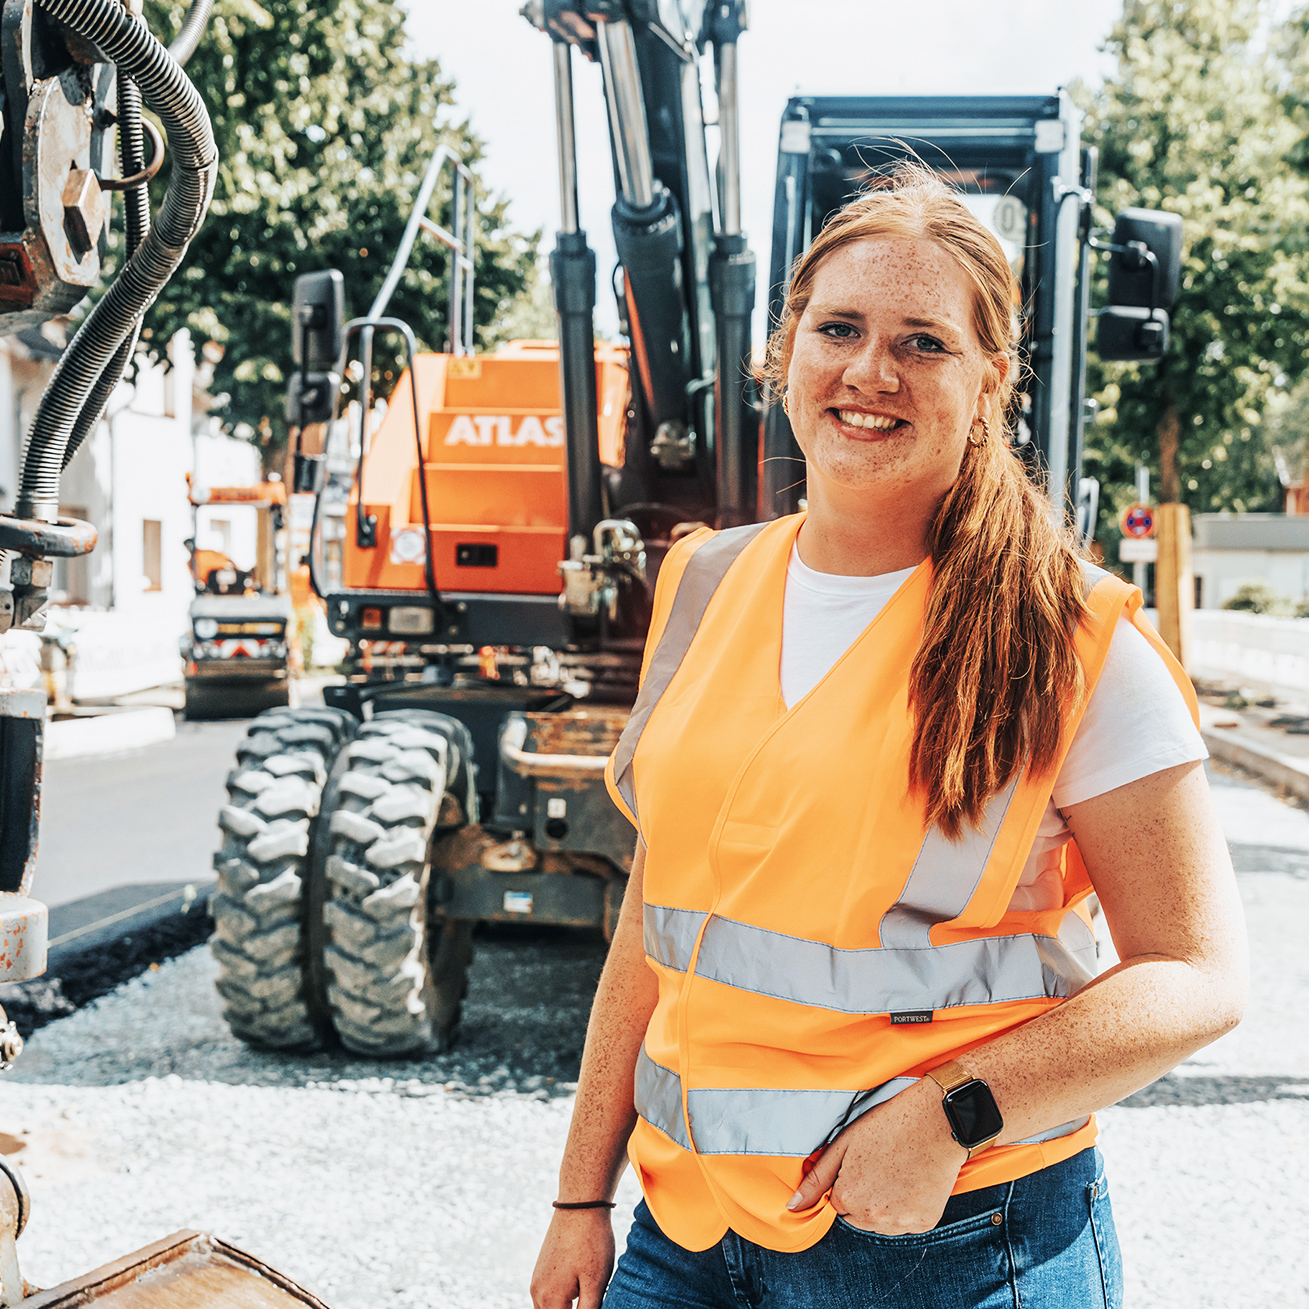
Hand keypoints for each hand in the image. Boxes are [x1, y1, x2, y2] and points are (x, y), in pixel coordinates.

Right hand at [530, 1208, 615, 1308]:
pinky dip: (559, 1303)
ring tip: (585, 1297)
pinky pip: (547, 1297)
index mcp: (550, 1299)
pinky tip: (578, 1294)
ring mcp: (537, 1279)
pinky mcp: (541, 1269)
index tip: (591, 1306)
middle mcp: (537, 1292)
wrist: (580, 1204)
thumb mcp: (596, 1282)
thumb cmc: (591, 1242)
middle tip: (590, 1302)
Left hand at [786, 1078, 966, 1233]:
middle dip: (863, 1196)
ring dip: (885, 1204)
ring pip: (882, 1222)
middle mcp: (871, 1218)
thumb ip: (817, 1178)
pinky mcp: (924, 1224)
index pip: (836, 1204)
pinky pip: (906, 1222)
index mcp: (847, 1198)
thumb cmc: (888, 1125)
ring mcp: (899, 1223)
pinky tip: (912, 1179)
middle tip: (880, 1164)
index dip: (848, 1181)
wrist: (936, 1121)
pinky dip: (908, 1207)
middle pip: (857, 1216)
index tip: (862, 1163)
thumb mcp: (844, 1142)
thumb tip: (793, 1207)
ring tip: (897, 1169)